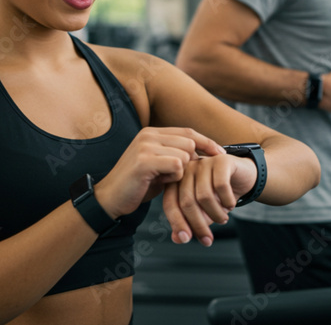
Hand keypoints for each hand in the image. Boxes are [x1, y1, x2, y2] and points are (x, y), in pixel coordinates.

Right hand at [93, 127, 224, 219]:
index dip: (206, 142)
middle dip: (191, 162)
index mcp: (152, 133)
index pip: (188, 132)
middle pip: (189, 143)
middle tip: (177, 177)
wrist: (110, 198)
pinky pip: (176, 166)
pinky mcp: (144, 161)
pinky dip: (173, 178)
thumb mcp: (159, 165)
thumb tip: (203, 154)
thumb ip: (176, 156)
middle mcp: (148, 135)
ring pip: (185, 155)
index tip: (221, 153)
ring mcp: (145, 146)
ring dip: (180, 172)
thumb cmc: (137, 184)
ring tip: (163, 179)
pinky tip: (159, 182)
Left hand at [161, 153, 257, 246]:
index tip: (186, 240)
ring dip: (215, 214)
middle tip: (208, 240)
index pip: (170, 203)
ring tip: (223, 219)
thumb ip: (190, 223)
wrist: (244, 177)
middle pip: (186, 201)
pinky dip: (227, 201)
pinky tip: (231, 204)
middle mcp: (188, 169)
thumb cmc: (220, 194)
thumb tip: (177, 239)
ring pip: (204, 196)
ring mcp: (204, 163)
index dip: (177, 223)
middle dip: (198, 225)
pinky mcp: (221, 161)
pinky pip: (221, 186)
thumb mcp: (204, 212)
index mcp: (178, 180)